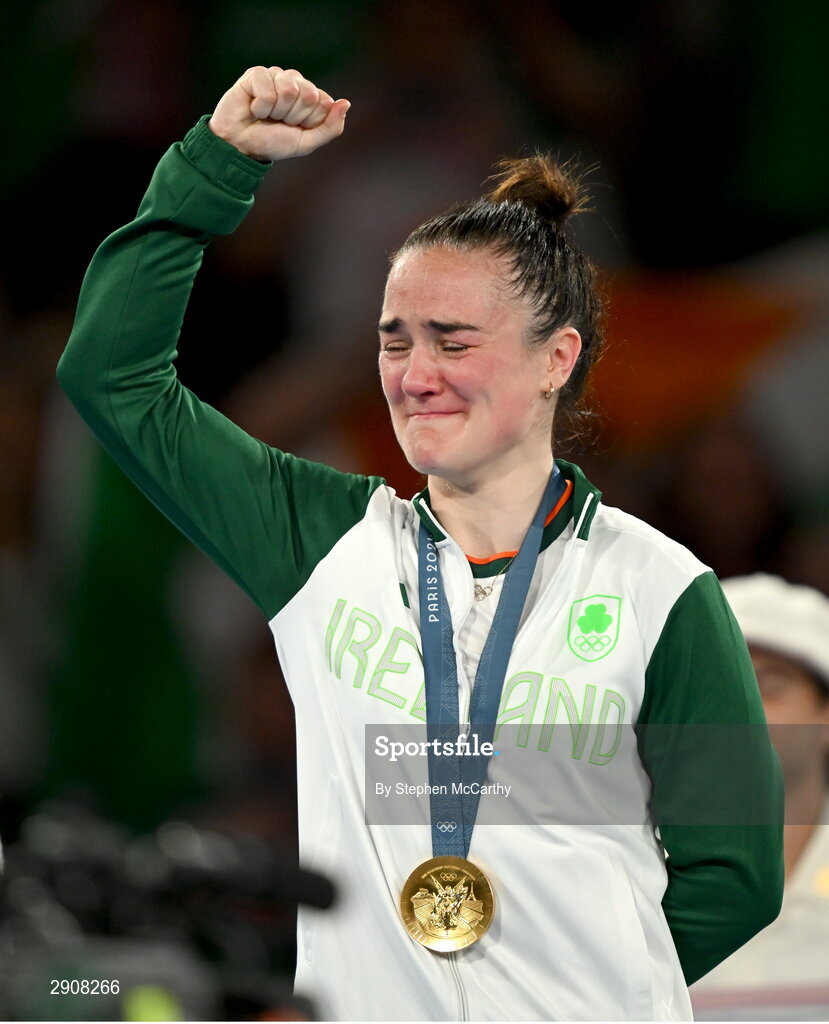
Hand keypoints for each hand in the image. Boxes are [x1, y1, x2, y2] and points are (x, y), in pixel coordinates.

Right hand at [208, 66, 349, 161]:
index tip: (295, 128)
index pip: (324, 102)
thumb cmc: (272, 143)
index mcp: (310, 97)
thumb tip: (346, 103)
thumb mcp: (306, 142)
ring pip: (289, 90)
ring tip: (265, 115)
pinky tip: (254, 108)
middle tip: (278, 121)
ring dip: (276, 111)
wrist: (240, 146)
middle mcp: (295, 83)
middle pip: (308, 94)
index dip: (309, 121)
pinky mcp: (256, 74)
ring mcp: (276, 76)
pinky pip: (268, 89)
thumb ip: (330, 127)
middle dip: (293, 116)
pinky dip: (260, 106)